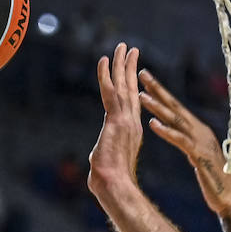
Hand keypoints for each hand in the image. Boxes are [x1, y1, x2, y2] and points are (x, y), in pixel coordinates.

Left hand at [88, 43, 143, 199]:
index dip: (131, 85)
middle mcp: (132, 122)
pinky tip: (103, 59)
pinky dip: (106, 74)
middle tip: (131, 50)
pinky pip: (109, 92)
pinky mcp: (116, 120)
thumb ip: (104, 154)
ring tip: (122, 46)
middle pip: (130, 89)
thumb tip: (97, 160)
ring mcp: (126, 120)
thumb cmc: (110, 181)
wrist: (115, 185)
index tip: (132, 71)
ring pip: (122, 86)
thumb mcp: (105, 162)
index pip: (132, 103)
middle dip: (130, 68)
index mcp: (131, 130)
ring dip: (121, 64)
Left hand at [140, 70, 230, 215]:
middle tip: (143, 73)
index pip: (178, 109)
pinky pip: (180, 140)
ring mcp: (201, 142)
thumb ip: (191, 146)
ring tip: (141, 96)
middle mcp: (201, 132)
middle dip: (159, 90)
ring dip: (158, 107)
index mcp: (200, 132)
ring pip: (176, 120)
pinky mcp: (199, 155)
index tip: (148, 81)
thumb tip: (183, 140)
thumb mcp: (200, 159)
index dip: (163, 94)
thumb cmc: (216, 183)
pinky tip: (152, 124)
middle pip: (176, 107)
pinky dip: (166, 131)